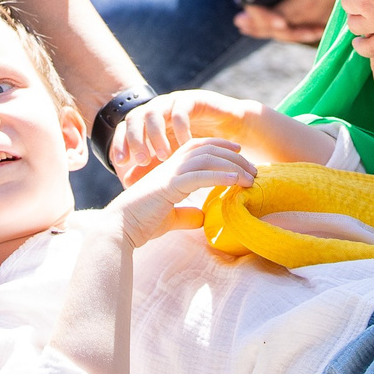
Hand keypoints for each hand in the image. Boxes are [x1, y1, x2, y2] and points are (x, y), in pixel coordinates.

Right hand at [105, 139, 255, 246]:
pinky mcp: (169, 186)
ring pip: (207, 159)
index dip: (220, 145)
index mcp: (170, 168)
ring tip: (251, 177)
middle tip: (253, 169)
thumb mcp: (170, 217)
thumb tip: (202, 218)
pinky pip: (200, 176)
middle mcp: (170, 165)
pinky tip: (236, 182)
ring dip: (233, 166)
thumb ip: (186, 215)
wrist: (120, 228)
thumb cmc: (141, 223)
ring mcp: (169, 174)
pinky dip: (221, 176)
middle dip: (233, 156)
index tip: (239, 151)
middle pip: (207, 149)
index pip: (198, 147)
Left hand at [110, 89, 269, 183]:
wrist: (229, 131)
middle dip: (136, 139)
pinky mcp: (192, 99)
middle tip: (141, 160)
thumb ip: (151, 168)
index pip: (124, 130)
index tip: (120, 164)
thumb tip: (127, 182)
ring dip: (156, 135)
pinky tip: (185, 145)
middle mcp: (156, 110)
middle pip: (135, 119)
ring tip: (163, 157)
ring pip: (154, 112)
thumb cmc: (196, 148)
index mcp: (145, 124)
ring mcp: (172, 102)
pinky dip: (181, 128)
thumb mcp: (171, 161)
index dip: (120, 144)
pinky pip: (180, 110)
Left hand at [234, 0, 348, 44]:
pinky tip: (276, 24)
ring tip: (248, 26)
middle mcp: (315, 13)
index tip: (243, 16)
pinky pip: (302, 28)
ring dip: (270, 29)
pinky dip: (286, 29)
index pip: (281, 15)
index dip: (261, 18)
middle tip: (239, 23)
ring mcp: (321, 18)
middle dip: (260, 25)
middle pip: (283, 26)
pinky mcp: (325, 17)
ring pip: (292, 29)